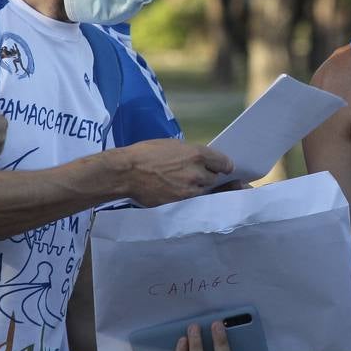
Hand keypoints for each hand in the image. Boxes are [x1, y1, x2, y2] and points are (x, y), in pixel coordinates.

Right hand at [117, 139, 234, 206]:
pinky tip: (184, 196)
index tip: (225, 169)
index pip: (224, 163)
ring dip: (201, 189)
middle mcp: (197, 173)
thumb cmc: (146, 153)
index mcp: (197, 154)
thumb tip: (202, 161)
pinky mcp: (180, 204)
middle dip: (210, 177)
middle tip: (200, 176)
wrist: (126, 172)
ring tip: (189, 186)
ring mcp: (189, 191)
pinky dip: (191, 200)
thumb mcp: (173, 145)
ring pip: (205, 192)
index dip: (224, 166)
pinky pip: (193, 203)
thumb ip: (191, 154)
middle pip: (215, 179)